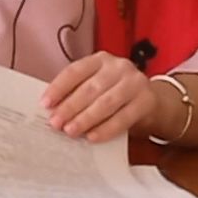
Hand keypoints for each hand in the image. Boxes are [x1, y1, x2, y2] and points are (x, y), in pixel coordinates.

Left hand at [41, 51, 163, 141]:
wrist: (152, 101)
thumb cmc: (116, 94)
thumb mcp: (98, 86)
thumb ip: (78, 93)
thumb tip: (52, 110)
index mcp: (100, 60)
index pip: (75, 71)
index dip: (58, 87)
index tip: (45, 104)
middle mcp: (118, 67)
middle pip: (90, 88)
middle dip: (70, 107)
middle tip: (55, 123)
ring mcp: (135, 82)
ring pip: (106, 102)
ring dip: (86, 118)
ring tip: (70, 131)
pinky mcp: (146, 101)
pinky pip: (123, 117)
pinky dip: (106, 128)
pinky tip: (92, 136)